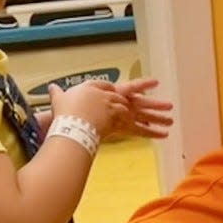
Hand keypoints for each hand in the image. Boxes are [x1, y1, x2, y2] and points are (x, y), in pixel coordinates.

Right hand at [47, 78, 172, 141]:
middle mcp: (115, 99)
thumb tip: (50, 88)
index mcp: (103, 90)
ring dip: (158, 117)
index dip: (136, 89)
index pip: (123, 88)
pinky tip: (166, 135)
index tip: (146, 90)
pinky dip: (153, 133)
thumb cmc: (66, 110)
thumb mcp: (60, 99)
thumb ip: (58, 94)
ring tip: (172, 119)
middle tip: (169, 105)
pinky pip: (140, 130)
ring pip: (143, 114)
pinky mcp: (122, 125)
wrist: (73, 118)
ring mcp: (120, 111)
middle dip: (153, 104)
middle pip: (138, 101)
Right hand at [48, 79, 128, 137]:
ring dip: (125, 108)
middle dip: (118, 97)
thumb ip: (56, 92)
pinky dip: (128, 119)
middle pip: (115, 93)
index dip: (107, 87)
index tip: (109, 89)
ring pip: (122, 103)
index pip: (102, 84)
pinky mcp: (114, 117)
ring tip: (127, 113)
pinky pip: (125, 116)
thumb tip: (51, 87)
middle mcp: (101, 94)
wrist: (73, 126)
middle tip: (121, 101)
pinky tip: (130, 122)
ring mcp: (109, 105)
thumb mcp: (58, 100)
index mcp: (88, 87)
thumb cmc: (65, 113)